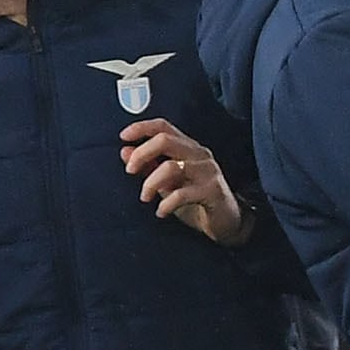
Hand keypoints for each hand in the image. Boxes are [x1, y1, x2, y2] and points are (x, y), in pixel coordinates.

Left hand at [123, 116, 248, 245]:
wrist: (226, 222)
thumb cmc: (195, 200)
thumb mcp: (167, 182)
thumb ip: (148, 166)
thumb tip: (125, 152)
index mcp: (188, 147)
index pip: (164, 127)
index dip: (142, 128)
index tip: (123, 137)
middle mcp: (199, 154)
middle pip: (165, 140)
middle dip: (141, 154)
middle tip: (130, 171)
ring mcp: (208, 171)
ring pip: (170, 167)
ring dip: (150, 183)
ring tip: (145, 197)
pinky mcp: (213, 191)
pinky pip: (182, 193)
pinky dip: (166, 204)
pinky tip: (161, 212)